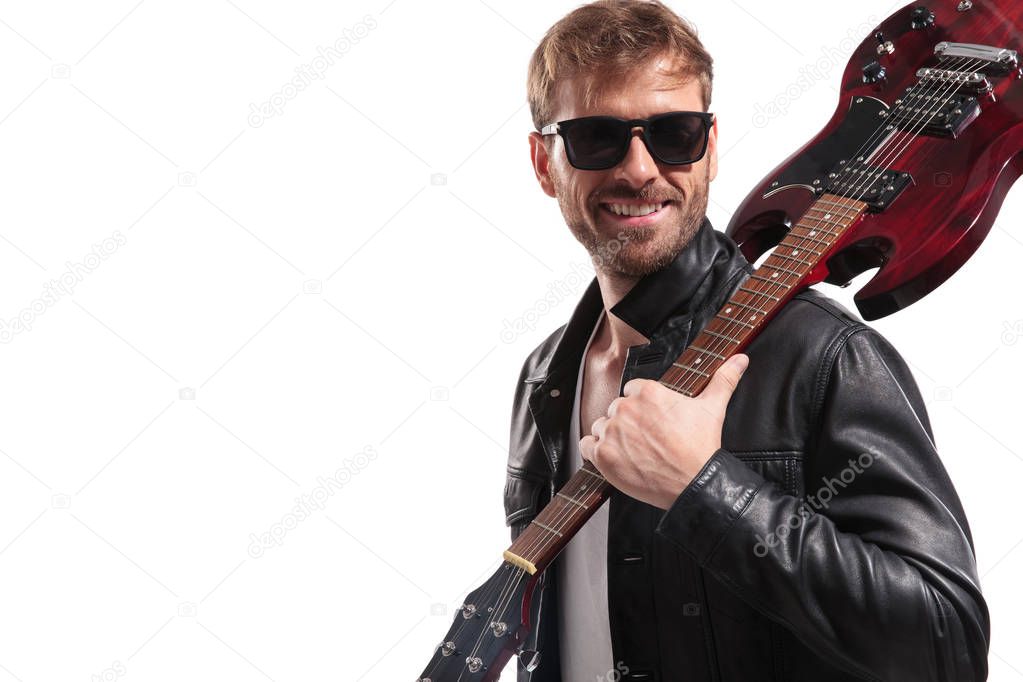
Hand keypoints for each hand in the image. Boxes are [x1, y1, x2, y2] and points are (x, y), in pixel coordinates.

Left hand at [579, 353, 749, 508]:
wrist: (693, 484)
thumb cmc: (701, 448)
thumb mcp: (713, 408)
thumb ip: (723, 379)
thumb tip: (740, 359)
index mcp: (648, 391)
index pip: (633, 390)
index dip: (643, 406)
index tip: (653, 421)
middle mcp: (626, 408)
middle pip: (617, 409)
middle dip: (628, 422)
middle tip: (647, 440)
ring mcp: (612, 432)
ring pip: (602, 426)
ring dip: (611, 436)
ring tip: (633, 450)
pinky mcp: (602, 455)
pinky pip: (587, 445)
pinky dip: (596, 451)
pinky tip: (614, 457)